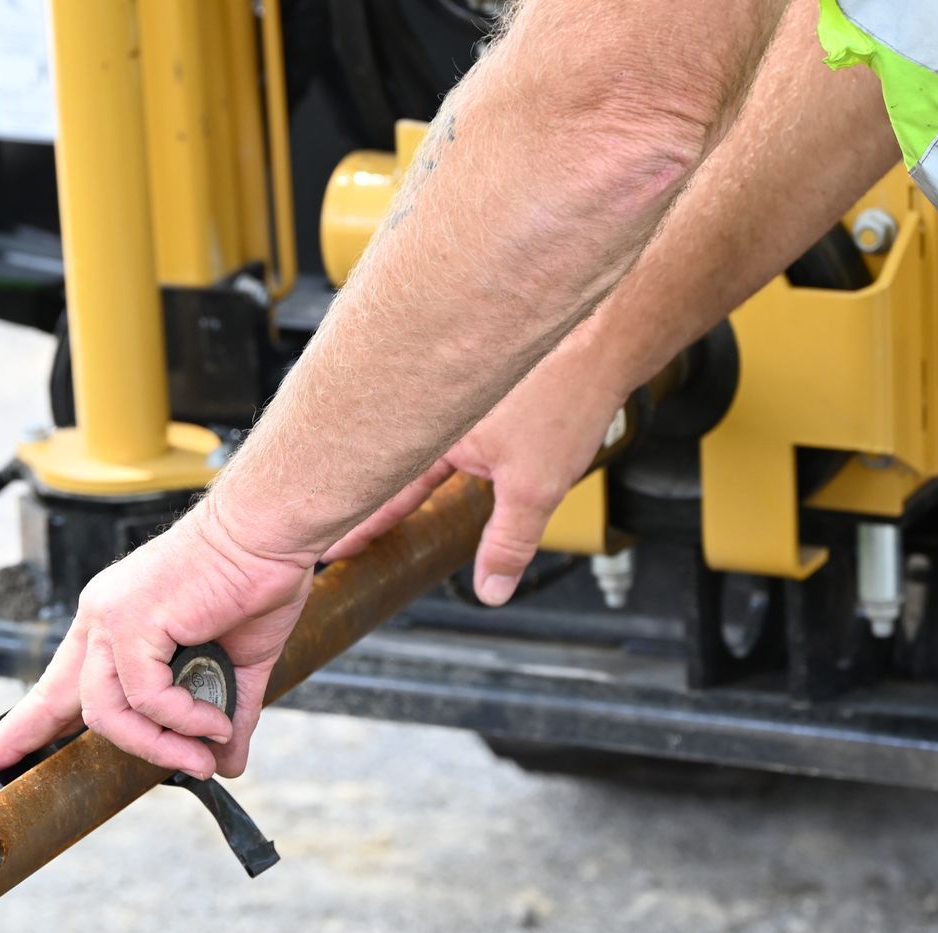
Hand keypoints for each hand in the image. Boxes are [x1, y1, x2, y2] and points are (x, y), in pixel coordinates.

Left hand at [0, 500, 312, 779]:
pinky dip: (184, 719)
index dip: (23, 725)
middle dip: (50, 742)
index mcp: (115, 621)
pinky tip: (214, 722)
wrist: (270, 533)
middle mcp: (101, 616)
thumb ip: (221, 715)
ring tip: (202, 754)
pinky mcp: (132, 619)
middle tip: (106, 768)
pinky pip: (145, 696)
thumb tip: (228, 763)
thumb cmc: (255, 580)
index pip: (55, 684)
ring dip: (159, 745)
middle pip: (65, 702)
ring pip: (107, 711)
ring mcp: (111, 616)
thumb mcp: (235, 664)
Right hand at [323, 351, 619, 604]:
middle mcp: (433, 403)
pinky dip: (440, 440)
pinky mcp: (477, 378)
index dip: (361, 524)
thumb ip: (509, 543)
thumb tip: (491, 589)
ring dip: (407, 465)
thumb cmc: (566, 394)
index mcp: (435, 432)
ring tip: (389, 497)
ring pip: (419, 437)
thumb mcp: (536, 488)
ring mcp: (452, 388)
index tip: (334, 546)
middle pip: (392, 460)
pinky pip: (444, 417)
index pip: (386, 491)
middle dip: (371, 494)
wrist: (604, 337)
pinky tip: (457, 454)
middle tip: (344, 526)